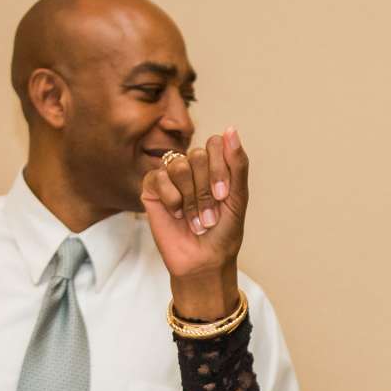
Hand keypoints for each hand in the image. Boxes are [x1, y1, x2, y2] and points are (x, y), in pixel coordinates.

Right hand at [141, 130, 248, 321]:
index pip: (215, 143)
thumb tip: (231, 129)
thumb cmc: (223, 233)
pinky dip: (171, 199)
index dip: (219, 169)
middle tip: (209, 216)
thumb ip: (237, 164)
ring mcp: (171, 176)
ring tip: (194, 220)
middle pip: (198, 155)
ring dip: (190, 198)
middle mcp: (193, 167)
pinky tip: (176, 214)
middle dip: (205, 190)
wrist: (205, 261)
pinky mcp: (152, 188)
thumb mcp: (238, 198)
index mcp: (215, 165)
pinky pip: (158, 177)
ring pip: (178, 165)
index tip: (223, 196)